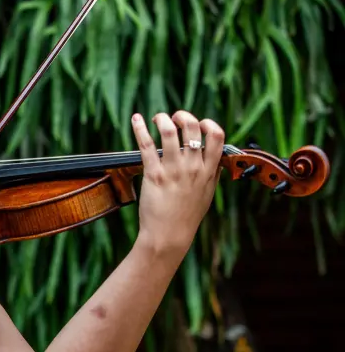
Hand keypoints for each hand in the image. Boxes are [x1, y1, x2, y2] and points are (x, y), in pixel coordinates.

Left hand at [131, 110, 224, 257]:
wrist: (169, 235)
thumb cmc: (186, 217)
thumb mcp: (207, 195)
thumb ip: (212, 175)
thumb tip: (216, 160)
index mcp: (208, 170)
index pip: (216, 136)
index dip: (208, 123)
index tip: (199, 122)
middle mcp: (193, 167)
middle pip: (192, 128)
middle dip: (183, 116)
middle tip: (174, 117)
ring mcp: (173, 170)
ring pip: (170, 132)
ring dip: (162, 119)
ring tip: (157, 118)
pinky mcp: (154, 174)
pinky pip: (146, 145)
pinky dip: (140, 129)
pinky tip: (136, 120)